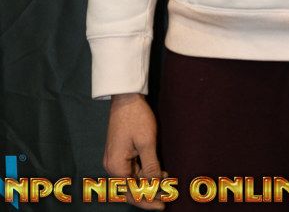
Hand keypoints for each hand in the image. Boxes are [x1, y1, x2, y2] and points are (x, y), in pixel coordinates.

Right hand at [104, 93, 164, 209]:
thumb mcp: (147, 142)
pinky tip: (158, 171)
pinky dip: (144, 172)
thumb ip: (151, 166)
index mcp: (116, 166)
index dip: (147, 201)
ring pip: (132, 178)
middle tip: (166, 197)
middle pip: (130, 188)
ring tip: (166, 182)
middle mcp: (111, 166)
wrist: (125, 98)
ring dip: (148, 182)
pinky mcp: (119, 153)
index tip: (162, 205)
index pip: (132, 192)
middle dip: (148, 193)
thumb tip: (156, 186)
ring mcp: (114, 159)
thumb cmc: (136, 117)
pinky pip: (131, 169)